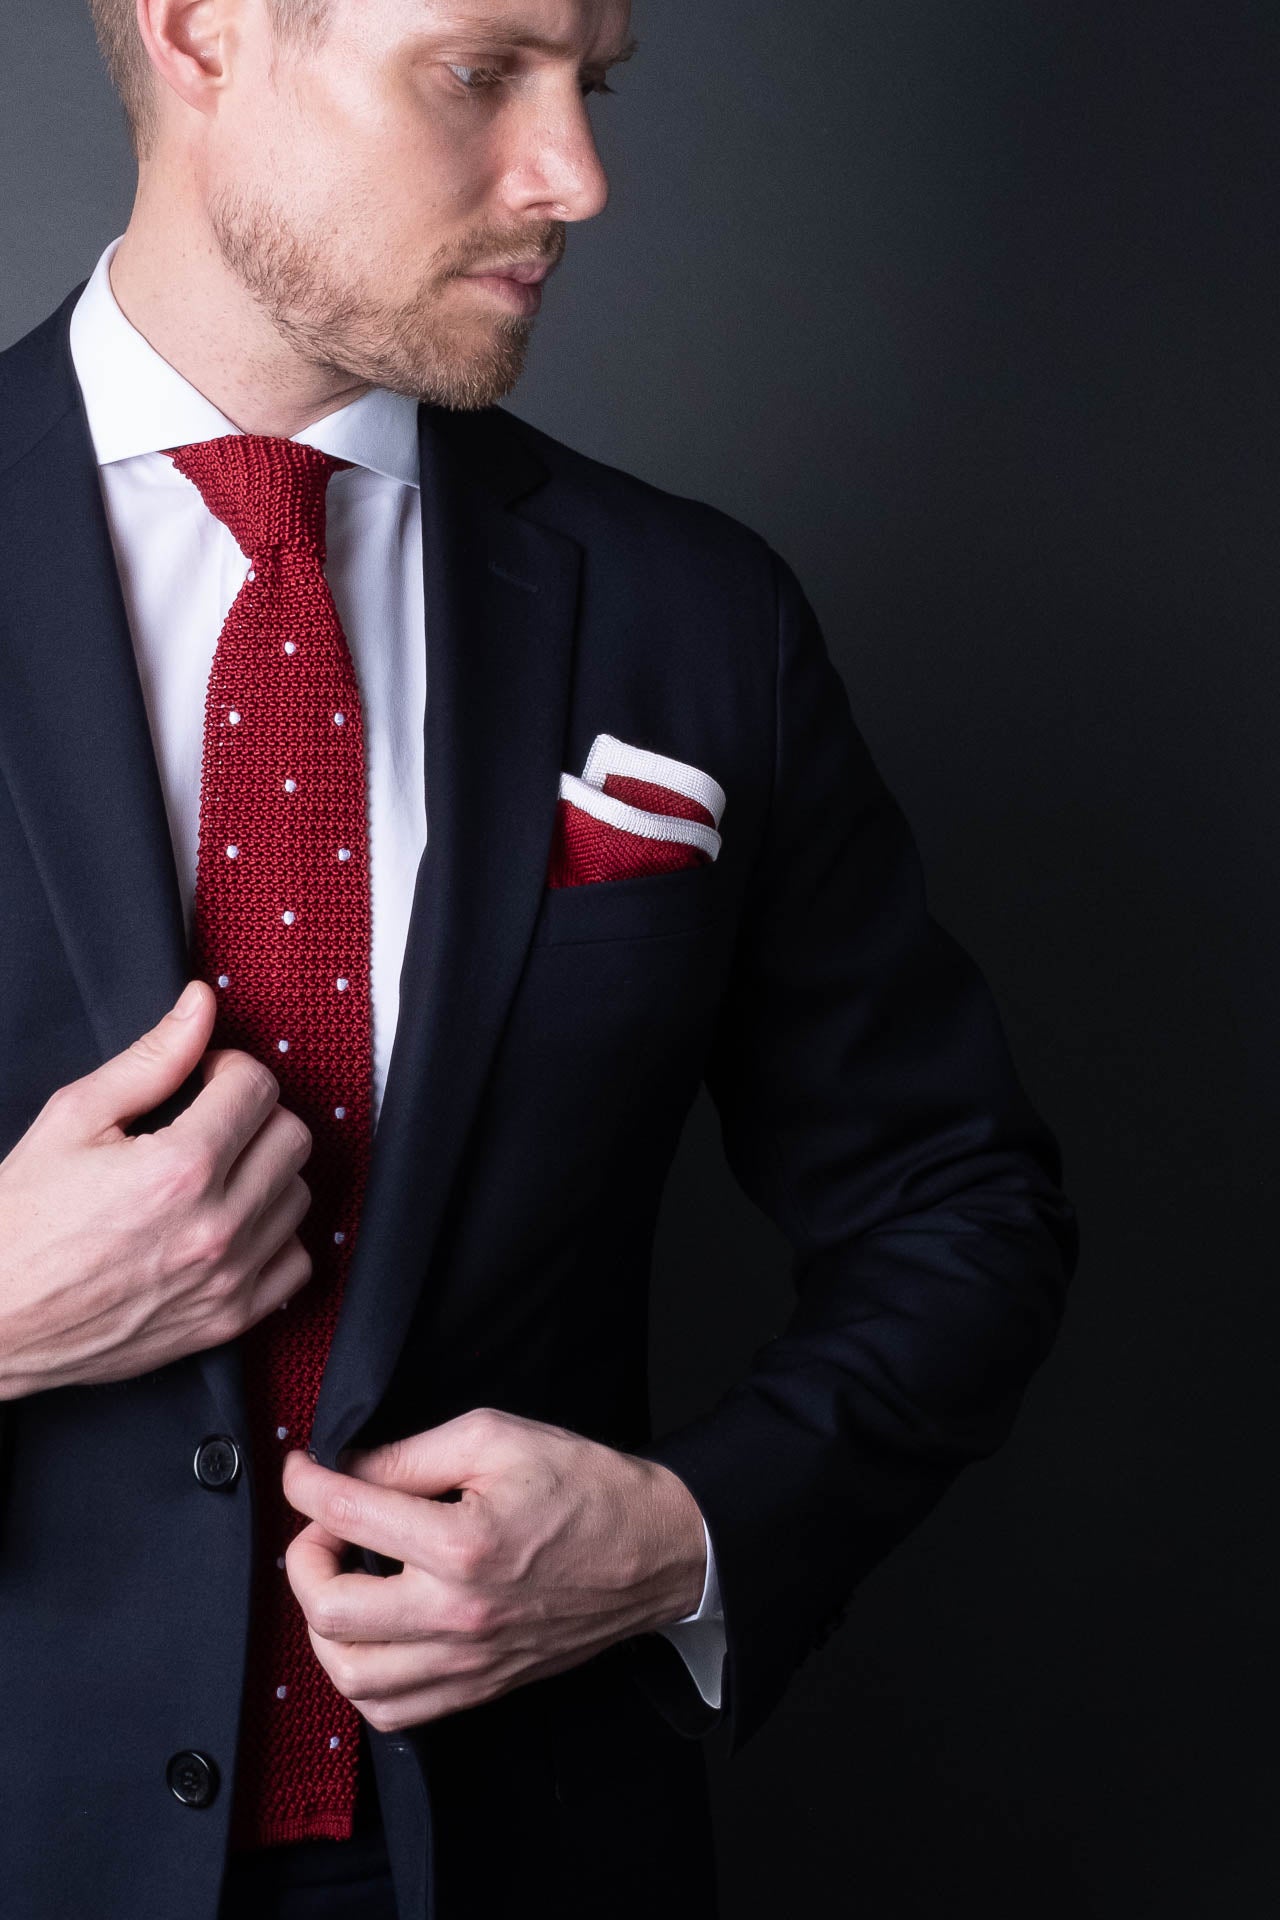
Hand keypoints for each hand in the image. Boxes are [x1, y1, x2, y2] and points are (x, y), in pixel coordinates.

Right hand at [0, 980, 313, 1398]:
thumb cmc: (21, 1220)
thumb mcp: (74, 1119)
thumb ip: (150, 1058)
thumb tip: (201, 1004)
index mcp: (182, 1167)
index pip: (258, 1086)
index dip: (228, 1069)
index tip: (203, 1080)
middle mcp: (217, 1226)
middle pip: (291, 1137)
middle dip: (254, 1114)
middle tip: (211, 1120)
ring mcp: (228, 1279)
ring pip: (298, 1196)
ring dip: (266, 1172)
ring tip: (216, 1172)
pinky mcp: (228, 1322)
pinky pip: (295, 1262)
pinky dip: (274, 1236)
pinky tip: (232, 1223)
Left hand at [281, 1406, 708, 1732]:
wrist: (653, 1550)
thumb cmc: (583, 1487)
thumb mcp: (496, 1438)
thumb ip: (412, 1455)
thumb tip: (347, 1471)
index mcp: (462, 1543)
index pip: (347, 1515)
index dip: (306, 1484)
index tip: (300, 1470)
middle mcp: (457, 1614)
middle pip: (329, 1610)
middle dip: (304, 1559)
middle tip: (321, 1527)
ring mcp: (468, 1662)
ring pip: (351, 1674)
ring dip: (324, 1625)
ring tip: (341, 1581)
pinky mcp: (479, 1688)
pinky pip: (392, 1711)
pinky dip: (361, 1676)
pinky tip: (372, 1631)